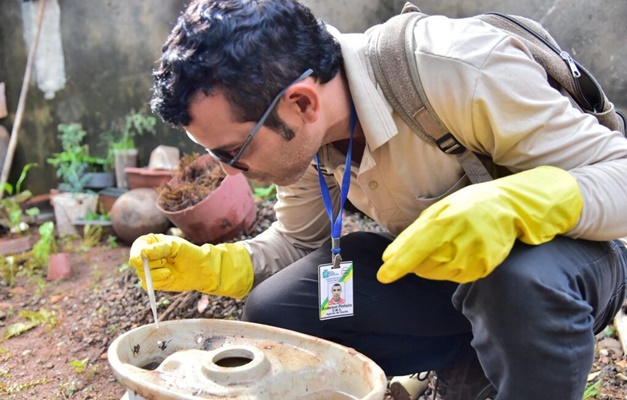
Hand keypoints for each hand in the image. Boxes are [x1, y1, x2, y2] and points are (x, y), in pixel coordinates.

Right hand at [129, 234, 252, 297]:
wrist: (201, 269)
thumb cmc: (189, 253)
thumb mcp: (176, 246)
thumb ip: (159, 249)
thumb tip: (142, 252)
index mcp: (151, 243)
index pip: (137, 247)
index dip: (136, 253)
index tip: (143, 258)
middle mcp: (147, 256)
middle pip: (136, 263)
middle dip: (150, 264)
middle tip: (164, 261)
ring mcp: (150, 270)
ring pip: (142, 274)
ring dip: (156, 274)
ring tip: (170, 270)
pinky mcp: (154, 282)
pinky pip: (148, 285)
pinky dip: (158, 282)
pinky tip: (170, 277)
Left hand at [377, 166, 582, 282]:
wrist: (507, 208)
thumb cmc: (465, 207)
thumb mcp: (435, 211)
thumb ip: (410, 235)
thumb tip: (388, 258)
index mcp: (443, 224)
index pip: (414, 251)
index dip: (397, 266)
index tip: (383, 276)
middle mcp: (458, 244)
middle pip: (422, 267)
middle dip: (416, 260)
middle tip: (432, 242)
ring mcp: (472, 259)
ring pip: (436, 274)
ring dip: (432, 265)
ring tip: (448, 244)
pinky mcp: (482, 270)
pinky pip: (454, 278)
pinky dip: (449, 269)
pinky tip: (459, 251)